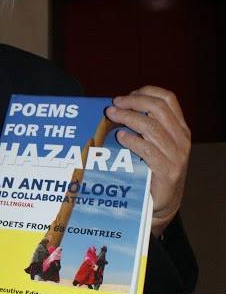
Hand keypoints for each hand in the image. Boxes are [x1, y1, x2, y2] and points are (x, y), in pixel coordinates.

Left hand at [106, 86, 190, 236]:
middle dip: (133, 102)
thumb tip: (117, 106)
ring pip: (151, 127)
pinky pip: (148, 150)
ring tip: (112, 116)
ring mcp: (176, 155)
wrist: (162, 201)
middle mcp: (181, 138)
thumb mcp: (154, 143)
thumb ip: (144, 125)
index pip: (168, 99)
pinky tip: (120, 136)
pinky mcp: (167, 171)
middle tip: (114, 104)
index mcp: (180, 127)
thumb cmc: (152, 168)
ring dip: (128, 118)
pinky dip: (132, 140)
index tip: (128, 94)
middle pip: (158, 108)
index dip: (147, 92)